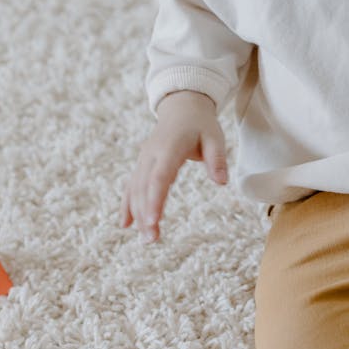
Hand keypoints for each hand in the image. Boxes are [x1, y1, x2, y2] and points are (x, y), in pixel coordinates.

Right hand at [120, 91, 227, 241]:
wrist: (182, 108)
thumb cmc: (201, 125)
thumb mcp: (215, 137)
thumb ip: (217, 159)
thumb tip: (221, 182)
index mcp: (169, 148)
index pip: (159, 177)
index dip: (155, 199)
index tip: (153, 220)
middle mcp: (151, 155)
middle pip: (145, 188)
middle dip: (146, 214)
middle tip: (152, 240)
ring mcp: (144, 160)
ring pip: (136, 189)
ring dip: (138, 214)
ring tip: (147, 239)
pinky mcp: (142, 165)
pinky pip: (132, 186)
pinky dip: (128, 205)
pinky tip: (126, 225)